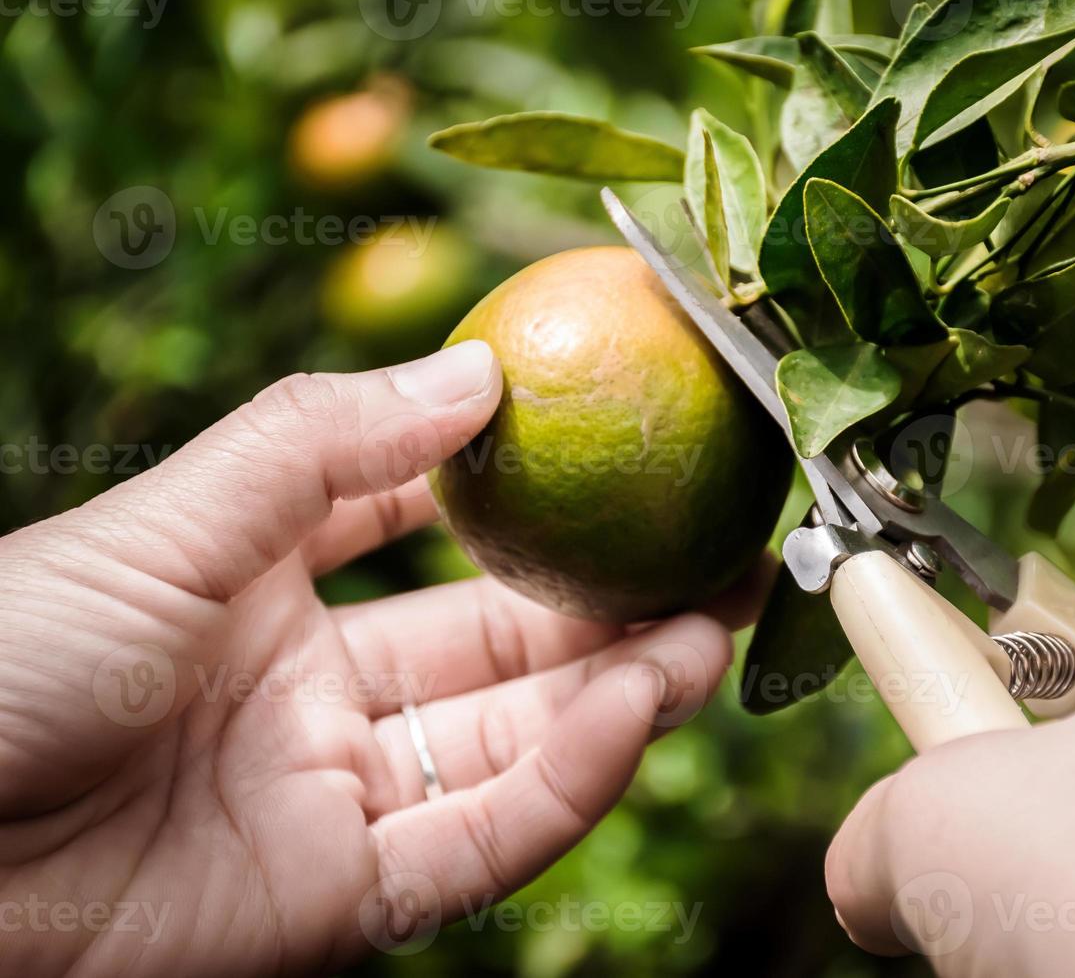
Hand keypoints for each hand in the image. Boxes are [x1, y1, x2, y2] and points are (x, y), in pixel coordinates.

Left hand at [0, 341, 757, 975]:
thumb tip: (478, 369)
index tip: (612, 447)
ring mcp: (331, 801)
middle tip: (717, 558)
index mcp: (258, 593)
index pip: (416, 531)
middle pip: (493, 651)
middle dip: (608, 607)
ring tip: (712, 633)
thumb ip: (320, 447)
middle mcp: (310, 698)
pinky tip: (630, 716)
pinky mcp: (338, 903)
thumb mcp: (161, 527)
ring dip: (619, 694)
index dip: (515, 495)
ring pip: (509, 748)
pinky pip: (475, 843)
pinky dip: (563, 786)